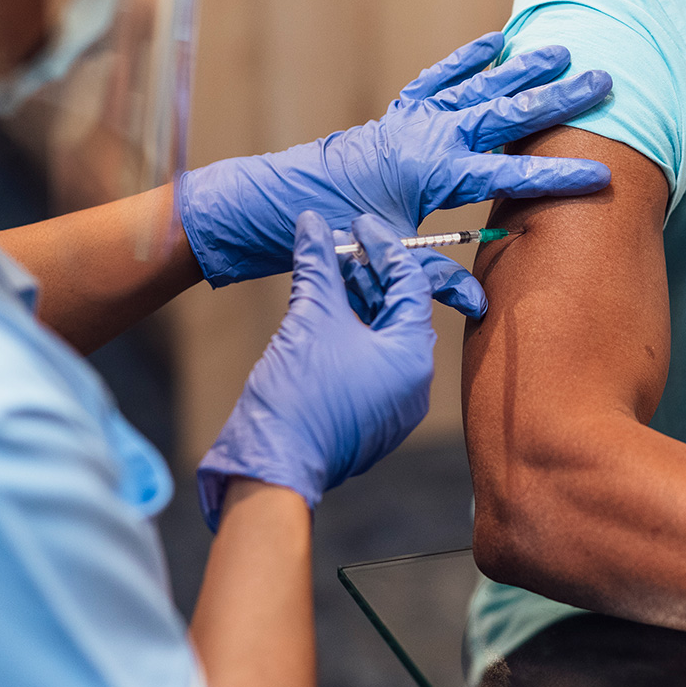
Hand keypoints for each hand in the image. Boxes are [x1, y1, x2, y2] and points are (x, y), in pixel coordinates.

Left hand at [179, 32, 612, 315]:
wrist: (284, 202)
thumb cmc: (337, 233)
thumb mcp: (388, 256)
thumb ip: (435, 279)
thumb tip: (480, 303)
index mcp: (434, 173)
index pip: (510, 174)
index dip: (560, 177)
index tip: (606, 175)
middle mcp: (429, 136)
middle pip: (506, 113)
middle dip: (558, 100)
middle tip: (605, 81)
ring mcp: (414, 120)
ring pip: (478, 88)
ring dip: (521, 70)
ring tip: (560, 51)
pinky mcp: (398, 114)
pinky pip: (438, 80)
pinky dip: (465, 60)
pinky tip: (492, 43)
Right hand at [197, 212, 434, 529]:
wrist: (273, 464)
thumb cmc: (299, 394)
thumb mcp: (310, 316)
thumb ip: (319, 265)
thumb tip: (314, 223)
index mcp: (412, 356)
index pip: (410, 284)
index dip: (383, 246)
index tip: (358, 222)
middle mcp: (412, 381)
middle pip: (397, 308)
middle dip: (367, 271)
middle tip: (338, 240)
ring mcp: (391, 402)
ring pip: (380, 334)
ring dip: (354, 299)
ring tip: (325, 268)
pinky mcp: (368, 414)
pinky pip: (367, 359)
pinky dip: (348, 329)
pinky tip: (321, 306)